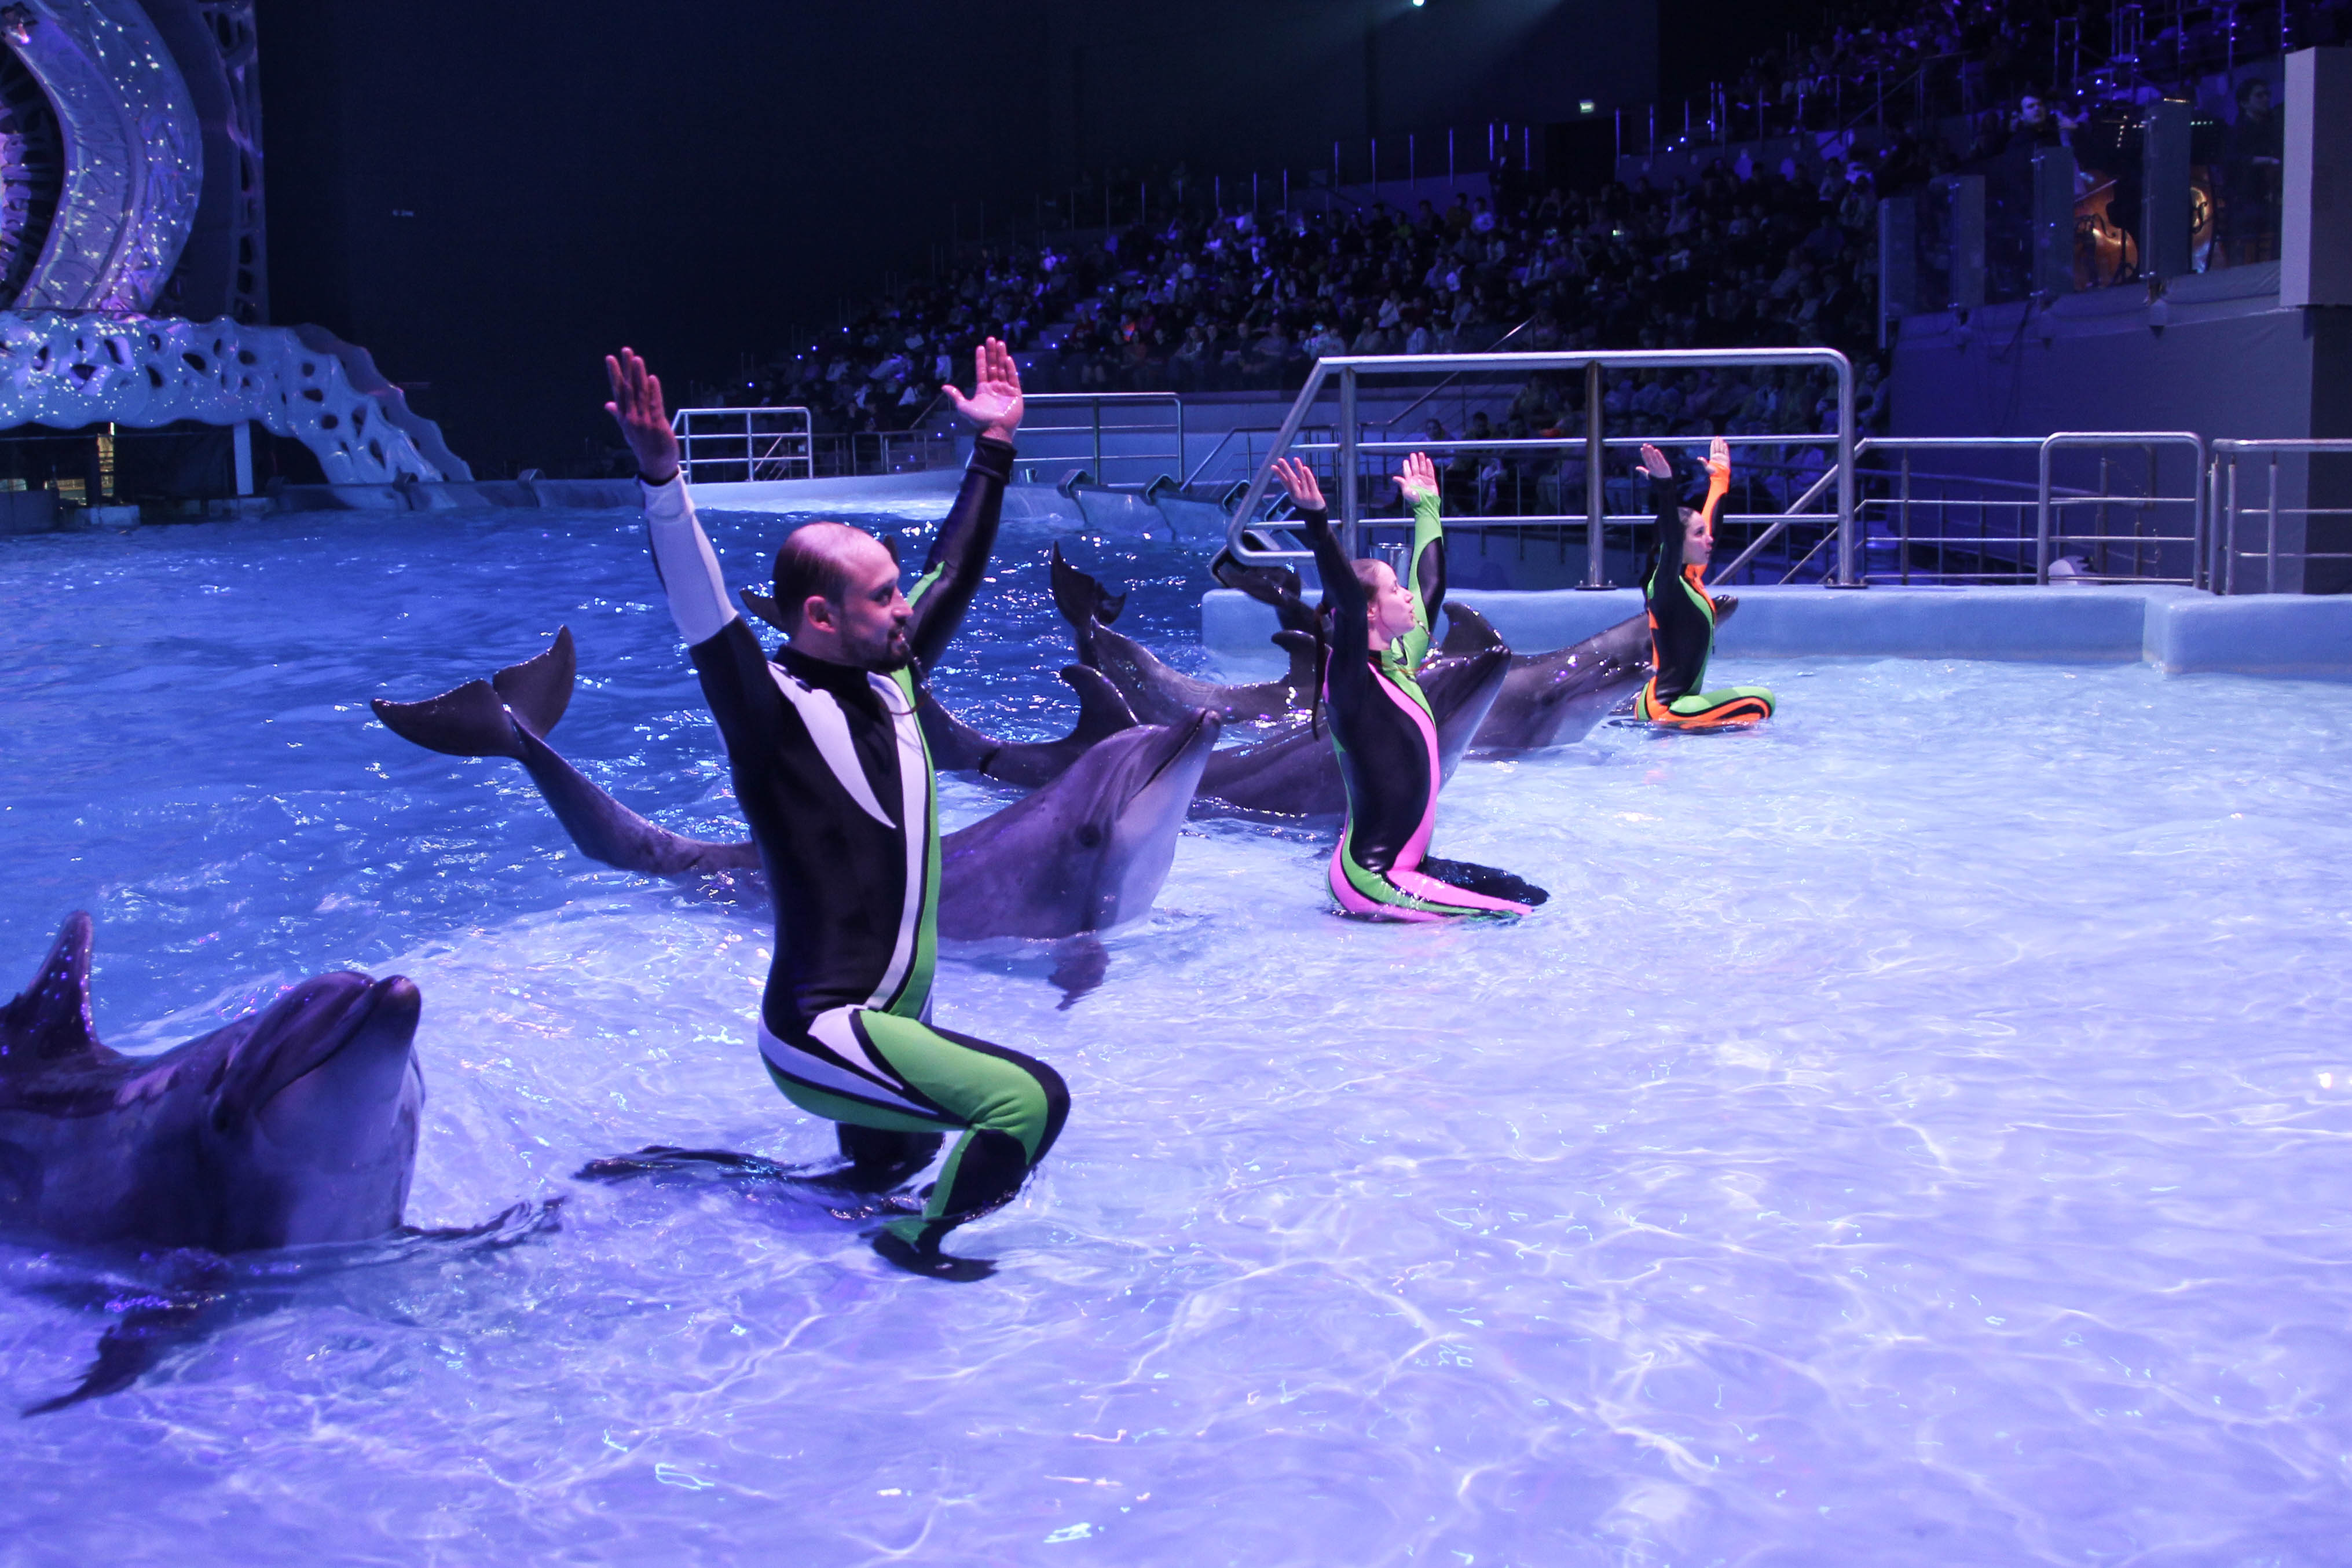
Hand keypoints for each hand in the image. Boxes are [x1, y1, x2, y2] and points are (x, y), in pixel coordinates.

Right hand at [605, 348, 678, 483]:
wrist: (656, 466)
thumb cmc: (644, 446)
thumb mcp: (628, 430)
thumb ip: (618, 414)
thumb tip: (607, 404)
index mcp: (624, 416)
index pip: (618, 390)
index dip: (614, 374)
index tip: (610, 358)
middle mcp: (631, 417)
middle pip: (627, 388)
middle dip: (626, 369)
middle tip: (625, 350)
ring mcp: (643, 421)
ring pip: (640, 394)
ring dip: (639, 375)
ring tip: (637, 359)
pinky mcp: (657, 425)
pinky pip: (654, 406)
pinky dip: (653, 392)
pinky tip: (652, 378)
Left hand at [947, 337, 1022, 442]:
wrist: (995, 430)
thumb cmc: (979, 420)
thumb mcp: (964, 407)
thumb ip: (955, 396)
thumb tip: (943, 387)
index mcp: (983, 389)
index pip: (982, 370)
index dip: (981, 359)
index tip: (980, 347)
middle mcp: (995, 387)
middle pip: (994, 366)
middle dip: (992, 353)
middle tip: (992, 339)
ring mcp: (1005, 390)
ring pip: (1003, 369)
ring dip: (1001, 356)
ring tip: (1000, 343)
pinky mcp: (1015, 394)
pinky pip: (1013, 378)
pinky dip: (1010, 368)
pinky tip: (1007, 358)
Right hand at [1270, 456, 1324, 510]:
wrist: (1315, 515)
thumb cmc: (1305, 502)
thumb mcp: (1297, 495)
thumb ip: (1293, 485)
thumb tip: (1287, 473)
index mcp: (1292, 494)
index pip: (1284, 482)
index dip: (1279, 474)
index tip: (1273, 466)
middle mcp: (1298, 495)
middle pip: (1291, 479)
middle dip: (1286, 469)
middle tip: (1280, 460)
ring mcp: (1306, 495)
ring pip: (1302, 479)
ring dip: (1298, 468)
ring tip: (1295, 459)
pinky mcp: (1315, 496)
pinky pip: (1311, 483)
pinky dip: (1308, 475)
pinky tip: (1305, 468)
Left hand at [1393, 451, 1438, 504]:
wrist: (1426, 504)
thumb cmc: (1415, 500)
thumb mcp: (1406, 492)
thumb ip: (1402, 483)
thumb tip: (1394, 478)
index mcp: (1410, 482)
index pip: (1408, 472)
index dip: (1406, 466)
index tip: (1405, 460)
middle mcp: (1417, 480)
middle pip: (1415, 468)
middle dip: (1414, 461)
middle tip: (1413, 454)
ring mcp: (1424, 480)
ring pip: (1423, 468)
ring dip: (1422, 461)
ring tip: (1420, 454)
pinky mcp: (1431, 481)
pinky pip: (1430, 472)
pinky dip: (1429, 466)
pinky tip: (1428, 460)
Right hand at [1639, 443, 1671, 479]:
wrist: (1665, 484)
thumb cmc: (1657, 479)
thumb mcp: (1649, 475)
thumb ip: (1643, 470)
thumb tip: (1636, 468)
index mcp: (1650, 469)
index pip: (1646, 460)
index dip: (1644, 454)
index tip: (1641, 448)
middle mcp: (1654, 467)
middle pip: (1649, 458)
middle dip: (1647, 451)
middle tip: (1644, 444)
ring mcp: (1659, 467)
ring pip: (1654, 458)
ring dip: (1651, 451)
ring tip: (1649, 446)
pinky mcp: (1664, 466)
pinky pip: (1661, 459)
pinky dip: (1658, 455)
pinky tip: (1656, 450)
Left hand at [1705, 436, 1729, 488]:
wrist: (1720, 475)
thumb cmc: (1713, 472)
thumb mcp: (1707, 466)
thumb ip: (1703, 462)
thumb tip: (1698, 458)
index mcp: (1713, 458)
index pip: (1713, 449)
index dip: (1713, 445)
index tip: (1713, 440)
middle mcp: (1717, 456)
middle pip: (1717, 447)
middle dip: (1717, 442)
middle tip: (1717, 437)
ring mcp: (1722, 457)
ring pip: (1721, 448)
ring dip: (1721, 443)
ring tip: (1721, 439)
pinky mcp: (1726, 458)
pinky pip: (1726, 452)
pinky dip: (1725, 448)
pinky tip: (1725, 444)